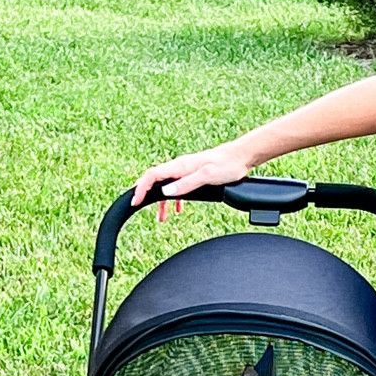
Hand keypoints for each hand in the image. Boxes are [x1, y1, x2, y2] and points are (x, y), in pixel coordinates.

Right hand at [132, 141, 251, 218]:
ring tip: (161, 218)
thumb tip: (166, 192)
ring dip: (161, 201)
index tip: (135, 201)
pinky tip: (178, 210)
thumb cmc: (227, 165)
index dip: (141, 188)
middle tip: (139, 207)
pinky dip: (174, 199)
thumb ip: (186, 185)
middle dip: (145, 194)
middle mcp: (180, 167)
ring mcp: (186, 171)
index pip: (152, 176)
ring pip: (167, 186)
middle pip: (155, 180)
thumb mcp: (206, 176)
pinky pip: (178, 187)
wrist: (241, 157)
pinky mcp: (194, 174)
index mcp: (180, 166)